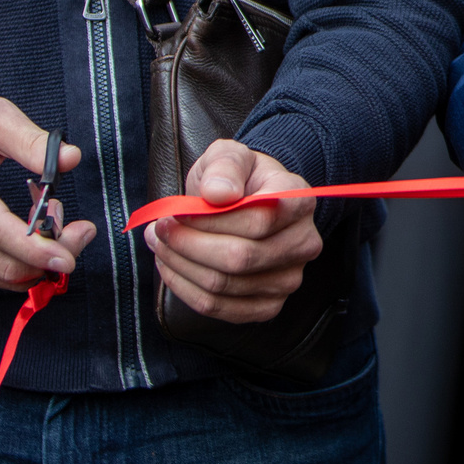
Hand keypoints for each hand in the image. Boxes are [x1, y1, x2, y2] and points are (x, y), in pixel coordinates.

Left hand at [141, 138, 323, 322]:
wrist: (247, 201)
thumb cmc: (238, 179)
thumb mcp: (229, 155)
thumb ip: (224, 166)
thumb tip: (217, 193)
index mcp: (299, 200)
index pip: (259, 219)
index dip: (211, 220)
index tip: (177, 211)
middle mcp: (303, 243)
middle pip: (239, 257)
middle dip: (188, 244)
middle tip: (160, 229)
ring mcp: (289, 279)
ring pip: (224, 285)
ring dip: (180, 266)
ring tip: (161, 244)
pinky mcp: (269, 306)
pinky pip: (219, 308)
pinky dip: (186, 289)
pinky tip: (173, 267)